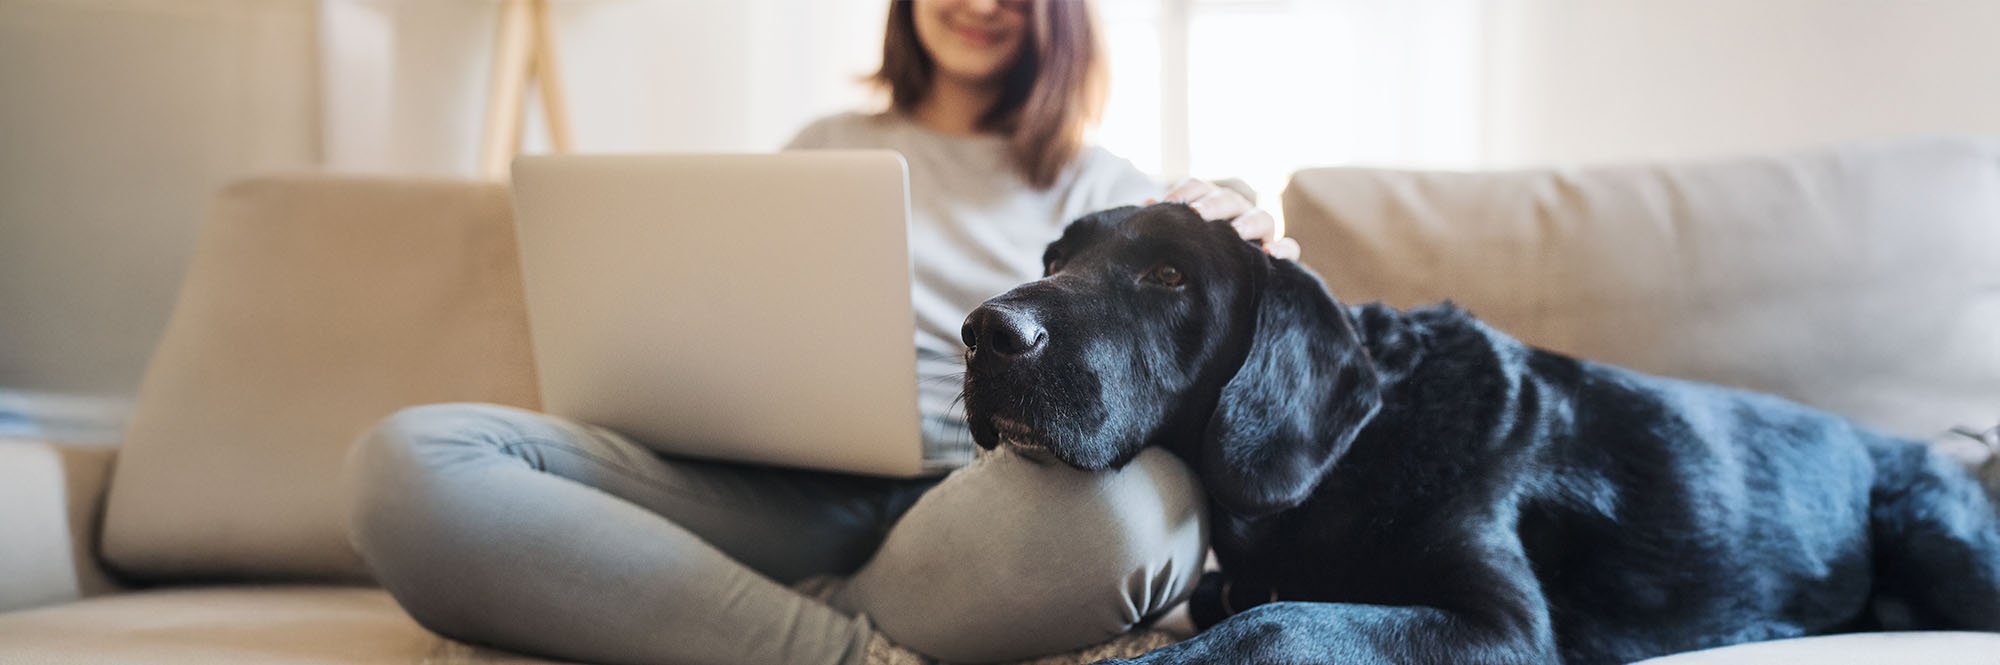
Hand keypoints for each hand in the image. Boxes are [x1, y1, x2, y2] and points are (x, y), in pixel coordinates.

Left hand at [1149, 178, 1301, 260]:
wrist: (1223, 288)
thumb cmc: (1194, 258)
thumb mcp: (1179, 241)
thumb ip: (1168, 224)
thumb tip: (1147, 207)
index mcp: (1210, 204)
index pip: (1199, 188)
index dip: (1185, 191)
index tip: (1167, 203)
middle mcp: (1237, 212)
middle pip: (1229, 199)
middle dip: (1214, 204)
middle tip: (1198, 215)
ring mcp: (1260, 231)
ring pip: (1263, 217)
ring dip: (1249, 222)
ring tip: (1237, 232)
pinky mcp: (1278, 254)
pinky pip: (1290, 247)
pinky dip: (1284, 248)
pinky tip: (1272, 253)